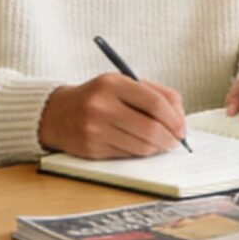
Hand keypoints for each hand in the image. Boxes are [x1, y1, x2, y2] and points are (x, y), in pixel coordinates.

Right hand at [39, 73, 188, 158]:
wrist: (56, 113)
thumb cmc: (98, 97)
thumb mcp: (122, 83)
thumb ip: (155, 93)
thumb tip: (180, 118)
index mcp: (111, 83)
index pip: (154, 102)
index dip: (174, 118)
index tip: (182, 128)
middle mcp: (101, 106)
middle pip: (150, 128)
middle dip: (169, 138)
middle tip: (175, 141)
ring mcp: (95, 130)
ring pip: (141, 146)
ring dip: (157, 148)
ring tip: (160, 144)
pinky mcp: (92, 150)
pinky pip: (127, 156)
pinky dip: (140, 153)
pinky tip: (140, 147)